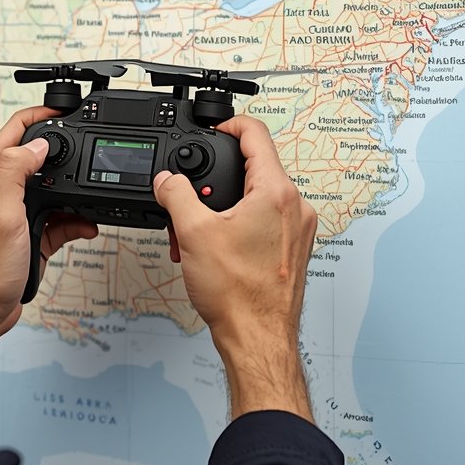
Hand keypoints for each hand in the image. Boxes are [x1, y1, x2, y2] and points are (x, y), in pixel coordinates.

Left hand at [0, 107, 96, 333]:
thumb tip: (39, 143)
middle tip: (91, 156)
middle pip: (40, 156)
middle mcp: (0, 189)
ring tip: (89, 201)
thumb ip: (17, 171)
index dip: (43, 114)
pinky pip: (61, 216)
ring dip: (76, 194)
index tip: (68, 110)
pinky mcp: (30, 231)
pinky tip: (86, 226)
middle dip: (67, 156)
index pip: (16, 129)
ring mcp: (16, 210)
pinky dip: (77, 220)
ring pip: (56, 188)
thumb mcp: (1, 213)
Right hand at [153, 115, 316, 420]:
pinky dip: (238, 225)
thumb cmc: (237, 293)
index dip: (230, 125)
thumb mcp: (194, 232)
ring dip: (224, 208)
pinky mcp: (293, 251)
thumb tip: (167, 180)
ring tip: (198, 232)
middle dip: (217, 181)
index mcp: (277, 193)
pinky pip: (264, 223)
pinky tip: (214, 248)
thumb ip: (176, 195)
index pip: (256, 135)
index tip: (215, 128)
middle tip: (191, 198)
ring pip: (257, 199)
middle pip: (254, 170)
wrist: (256, 339)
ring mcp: (297, 231)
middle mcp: (295, 207)